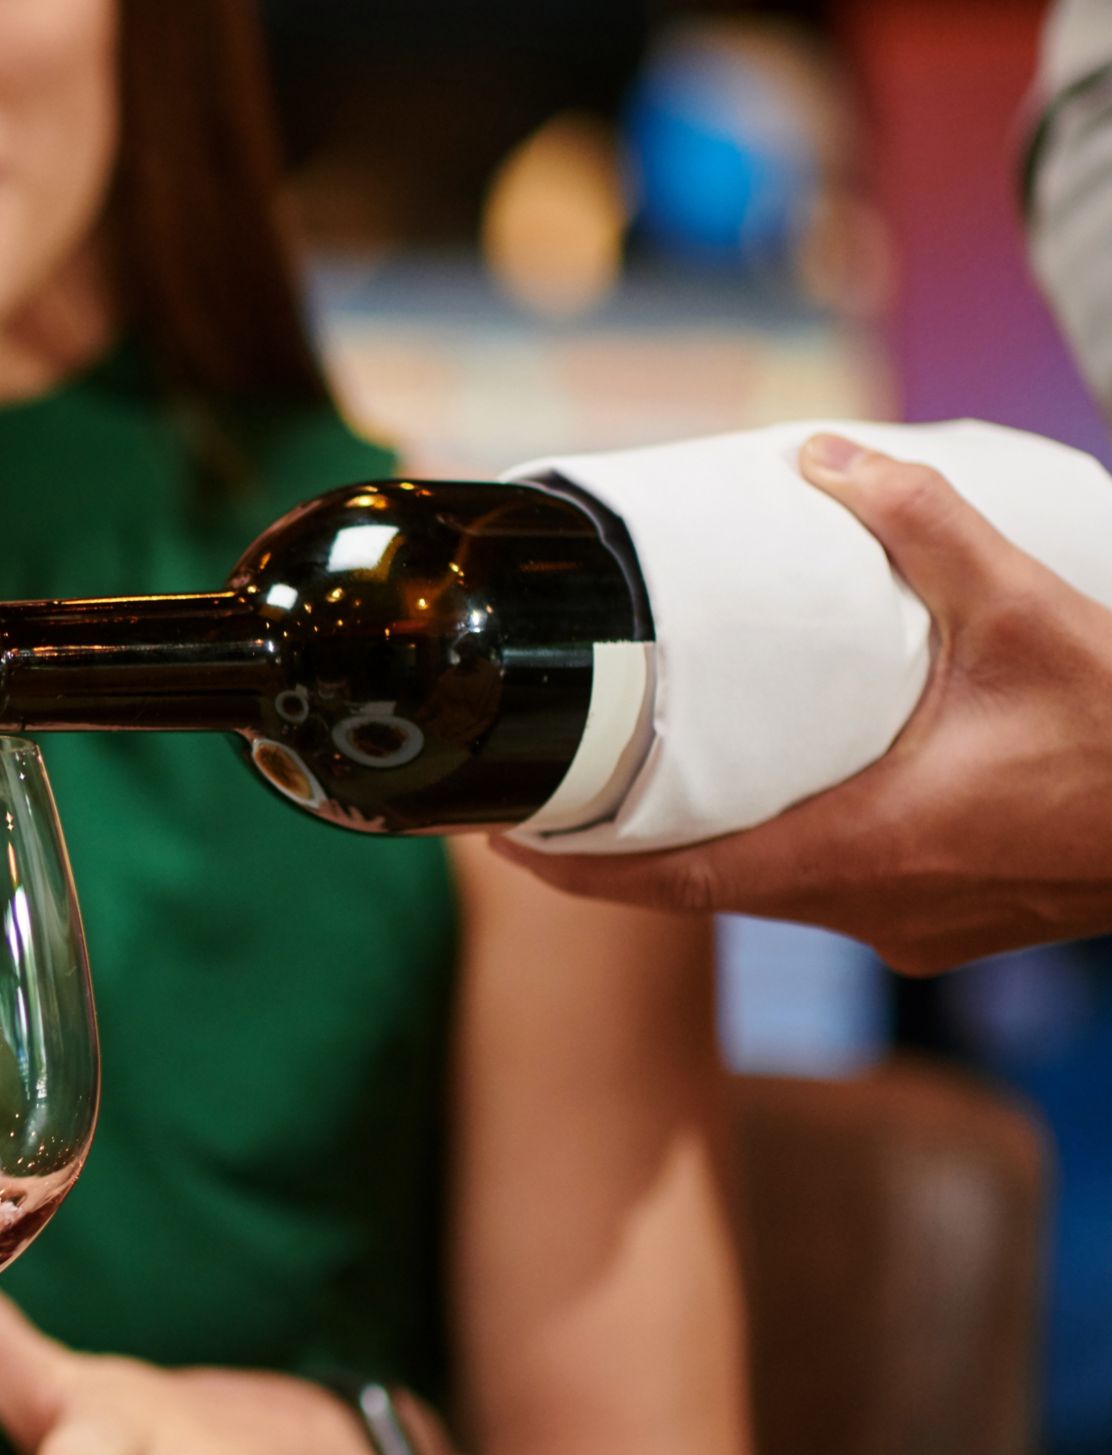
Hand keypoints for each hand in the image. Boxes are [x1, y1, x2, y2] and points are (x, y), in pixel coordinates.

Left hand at [497, 433, 1111, 973]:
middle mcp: (874, 908)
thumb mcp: (1024, 608)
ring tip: (645, 791)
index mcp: (863, 849)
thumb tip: (825, 455)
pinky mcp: (952, 928)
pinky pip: (840, 897)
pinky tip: (783, 804)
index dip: (575, 873)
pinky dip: (791, 855)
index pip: (675, 887)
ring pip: (777, 895)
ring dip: (712, 852)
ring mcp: (914, 930)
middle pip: (710, 891)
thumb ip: (923, 524)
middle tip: (554, 794)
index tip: (498, 841)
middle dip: (627, 851)